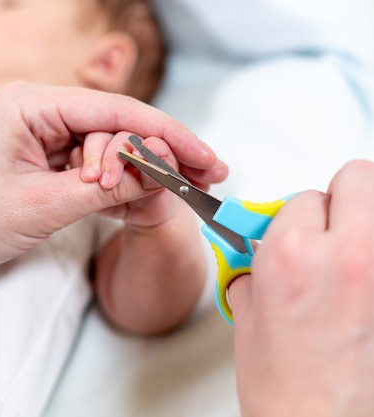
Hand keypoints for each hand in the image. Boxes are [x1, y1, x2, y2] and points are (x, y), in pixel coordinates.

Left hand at [0, 82, 226, 298]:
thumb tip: (156, 173)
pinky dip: (114, 189)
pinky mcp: (37, 173)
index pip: (116, 111)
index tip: (206, 159)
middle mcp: (37, 116)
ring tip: (182, 191)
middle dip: (159, 153)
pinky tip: (143, 201)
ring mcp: (38, 145)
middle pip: (115, 127)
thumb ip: (103, 188)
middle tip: (204, 179)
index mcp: (32, 104)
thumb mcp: (40, 205)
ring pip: (104, 152)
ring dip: (138, 173)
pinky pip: (86, 174)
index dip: (167, 135)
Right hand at [229, 159, 373, 416]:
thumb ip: (258, 267)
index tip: (294, 232)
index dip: (294, 217)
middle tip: (330, 222)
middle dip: (339, 196)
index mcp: (293, 254)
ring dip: (365, 219)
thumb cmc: (285, 389)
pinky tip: (365, 281)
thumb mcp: (250, 314)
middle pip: (359, 177)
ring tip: (352, 251)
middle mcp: (350, 253)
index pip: (302, 196)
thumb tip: (264, 251)